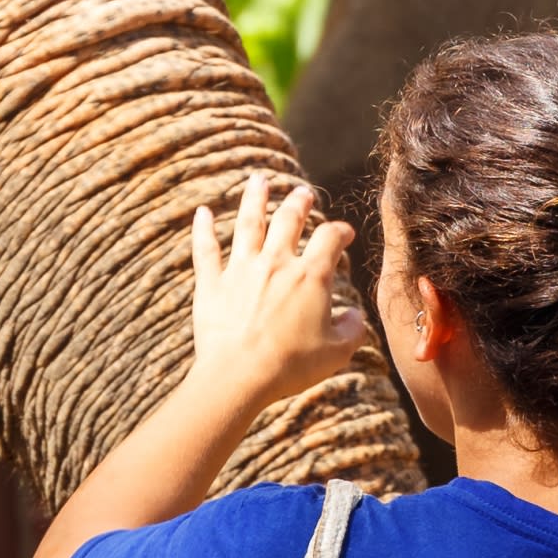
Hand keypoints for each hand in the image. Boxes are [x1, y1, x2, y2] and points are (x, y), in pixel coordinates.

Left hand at [186, 172, 365, 411]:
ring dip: (254, 198)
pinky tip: (202, 211)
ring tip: (259, 180)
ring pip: (248, 223)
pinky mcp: (212, 284)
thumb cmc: (290, 366)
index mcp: (310, 277)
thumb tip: (356, 316)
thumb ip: (352, 330)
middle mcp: (276, 264)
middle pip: (289, 220)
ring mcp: (241, 270)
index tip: (345, 232)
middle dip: (299, 203)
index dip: (340, 231)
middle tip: (304, 193)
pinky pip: (205, 249)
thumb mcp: (336, 352)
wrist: (239, 377)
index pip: (330, 239)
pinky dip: (202, 229)